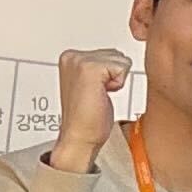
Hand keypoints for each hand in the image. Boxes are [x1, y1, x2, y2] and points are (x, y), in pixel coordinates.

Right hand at [50, 50, 130, 171]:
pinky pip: (122, 67)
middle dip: (112, 77)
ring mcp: (79, 61)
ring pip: (120, 60)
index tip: (93, 91)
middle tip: (96, 95)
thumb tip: (118, 62)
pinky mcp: (90, 69)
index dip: (109, 76)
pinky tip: (101, 95)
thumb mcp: (92, 85)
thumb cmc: (86, 119)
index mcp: (70, 58)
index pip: (108, 53)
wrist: (79, 138)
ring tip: (98, 96)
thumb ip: (101, 68)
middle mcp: (72, 57)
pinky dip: (118, 84)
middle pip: (116, 54)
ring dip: (115, 81)